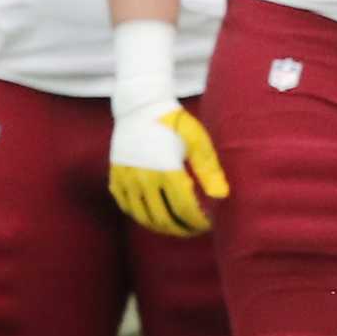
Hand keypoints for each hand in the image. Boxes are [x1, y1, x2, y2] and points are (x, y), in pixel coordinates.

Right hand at [108, 105, 227, 236]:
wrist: (139, 106)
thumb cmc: (174, 122)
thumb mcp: (196, 140)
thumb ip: (209, 169)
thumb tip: (221, 196)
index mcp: (166, 170)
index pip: (184, 209)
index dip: (198, 222)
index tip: (208, 224)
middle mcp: (143, 179)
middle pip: (163, 219)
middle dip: (182, 229)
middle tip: (194, 229)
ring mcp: (126, 180)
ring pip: (143, 217)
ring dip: (162, 227)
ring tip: (177, 227)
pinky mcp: (115, 178)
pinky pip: (127, 207)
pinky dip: (141, 216)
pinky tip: (155, 216)